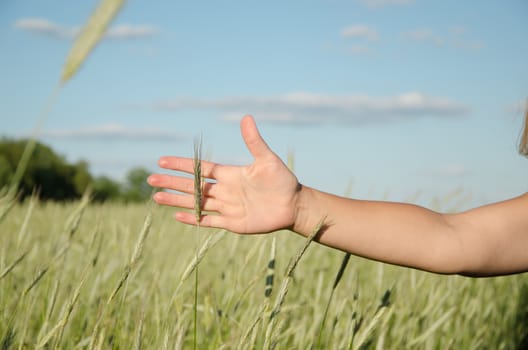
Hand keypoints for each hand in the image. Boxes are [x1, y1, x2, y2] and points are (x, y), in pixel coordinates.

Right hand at [147, 115, 299, 233]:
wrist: (293, 205)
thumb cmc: (282, 181)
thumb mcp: (267, 159)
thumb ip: (254, 141)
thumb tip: (246, 117)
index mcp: (230, 175)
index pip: (201, 169)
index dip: (182, 165)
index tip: (162, 160)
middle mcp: (225, 190)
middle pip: (193, 186)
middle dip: (172, 183)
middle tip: (151, 179)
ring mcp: (227, 207)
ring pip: (196, 203)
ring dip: (176, 200)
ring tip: (156, 197)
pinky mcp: (233, 223)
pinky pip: (209, 221)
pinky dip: (194, 219)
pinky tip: (178, 216)